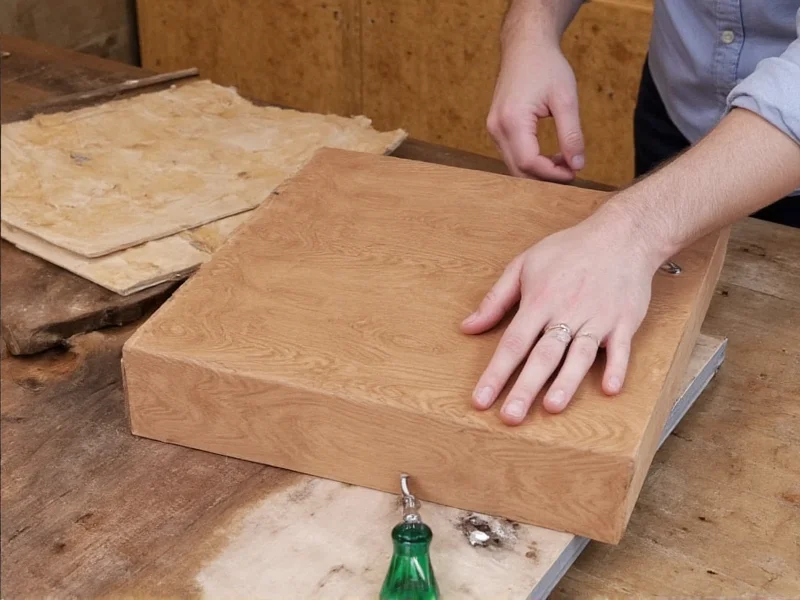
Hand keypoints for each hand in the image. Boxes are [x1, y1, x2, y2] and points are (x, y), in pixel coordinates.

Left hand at [461, 206, 660, 424]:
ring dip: (566, 381)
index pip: (513, 343)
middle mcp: (567, 312)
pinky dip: (617, 367)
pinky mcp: (624, 322)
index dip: (495, 373)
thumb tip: (467, 327)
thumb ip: (495, 299)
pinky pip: (620, 348)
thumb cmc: (569, 250)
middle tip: (510, 417)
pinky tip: (609, 389)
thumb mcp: (523, 265)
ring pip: (579, 355)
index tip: (480, 400)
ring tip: (551, 406)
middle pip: (543, 355)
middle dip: (525, 387)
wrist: (622, 235)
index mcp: (539, 301)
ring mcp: (597, 318)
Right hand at [487, 41, 584, 181]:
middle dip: (545, 177)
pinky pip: (512, 155)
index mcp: (512, 120)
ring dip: (539, 171)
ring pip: (514, 166)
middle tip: (571, 172)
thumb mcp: (566, 99)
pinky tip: (550, 155)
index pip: (529, 162)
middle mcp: (497, 128)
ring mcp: (493, 129)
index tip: (574, 173)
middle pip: (518, 169)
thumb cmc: (546, 66)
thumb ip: (572, 134)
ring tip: (564, 161)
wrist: (525, 46)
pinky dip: (531, 161)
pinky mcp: (496, 128)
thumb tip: (578, 165)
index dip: (552, 174)